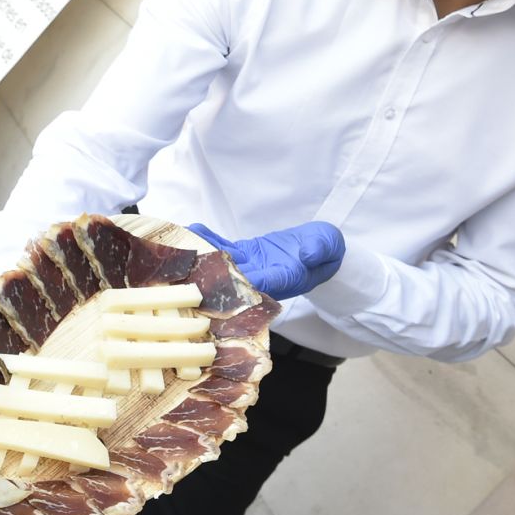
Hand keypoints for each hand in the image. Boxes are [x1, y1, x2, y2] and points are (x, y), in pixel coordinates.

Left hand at [186, 221, 343, 300]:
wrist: (312, 246)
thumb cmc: (323, 247)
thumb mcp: (329, 244)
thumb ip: (320, 249)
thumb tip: (307, 254)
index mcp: (286, 278)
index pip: (266, 283)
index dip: (248, 282)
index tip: (229, 278)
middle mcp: (262, 277)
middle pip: (236, 280)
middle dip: (215, 275)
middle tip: (192, 267)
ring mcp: (249, 266)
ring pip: (225, 265)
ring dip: (205, 258)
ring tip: (184, 246)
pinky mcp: (241, 254)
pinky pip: (222, 248)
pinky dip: (208, 240)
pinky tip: (192, 231)